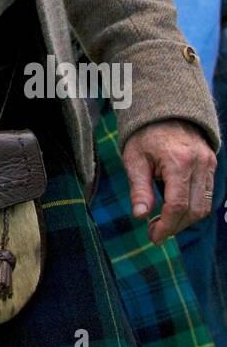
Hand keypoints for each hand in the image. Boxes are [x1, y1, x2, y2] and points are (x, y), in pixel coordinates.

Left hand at [122, 119, 216, 244]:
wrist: (164, 109)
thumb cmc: (144, 134)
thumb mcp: (134, 159)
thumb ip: (139, 188)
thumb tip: (140, 216)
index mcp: (178, 161)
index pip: (178, 205)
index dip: (166, 226)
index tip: (153, 237)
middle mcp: (199, 163)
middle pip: (194, 210)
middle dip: (175, 226)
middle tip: (155, 233)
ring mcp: (209, 163)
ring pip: (204, 206)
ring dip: (185, 220)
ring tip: (163, 223)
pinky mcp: (212, 164)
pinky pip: (207, 195)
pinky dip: (193, 207)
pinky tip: (175, 210)